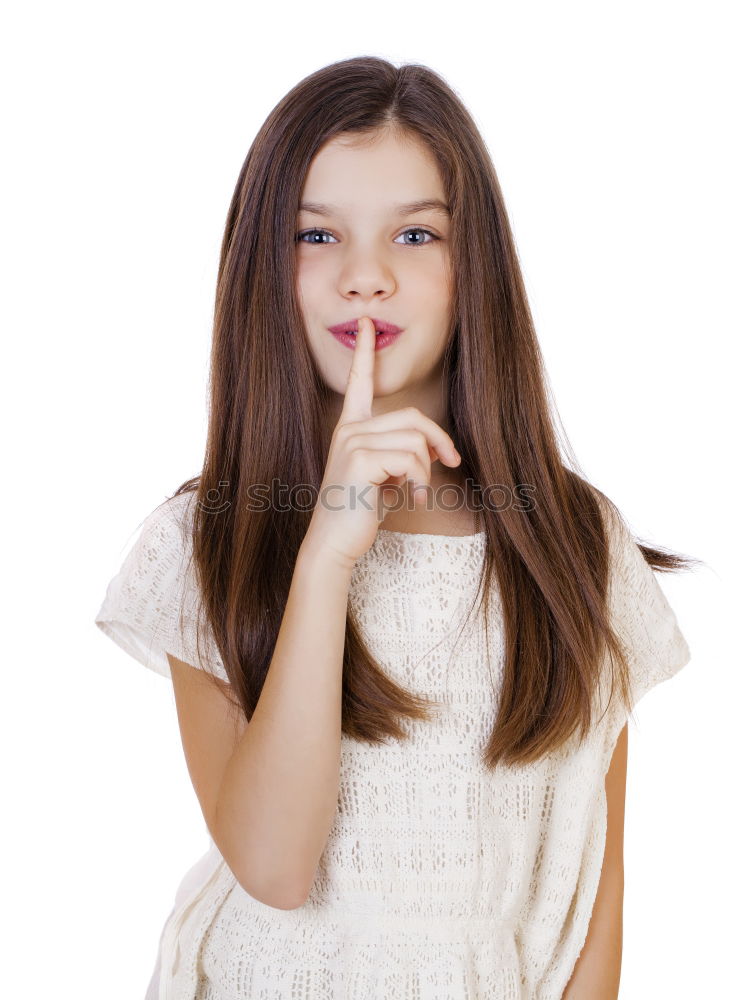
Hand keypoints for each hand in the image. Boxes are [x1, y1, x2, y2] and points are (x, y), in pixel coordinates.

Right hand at [303, 315, 461, 566]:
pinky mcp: (360, 459)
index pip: (359, 383)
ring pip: (415, 440)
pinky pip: (410, 458)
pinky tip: (411, 500)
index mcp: (351, 427)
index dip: (365, 352)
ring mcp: (352, 441)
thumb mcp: (386, 477)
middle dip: (438, 442)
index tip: (367, 324)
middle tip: (448, 464)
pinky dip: (420, 481)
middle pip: (413, 417)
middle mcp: (349, 429)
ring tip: (418, 493)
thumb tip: (434, 450)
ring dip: (426, 471)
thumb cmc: (359, 511)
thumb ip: (402, 455)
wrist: (335, 542)